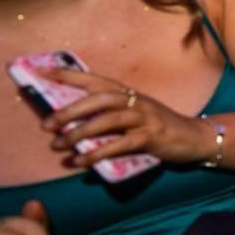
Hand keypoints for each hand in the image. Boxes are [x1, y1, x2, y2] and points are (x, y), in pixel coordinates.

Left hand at [40, 67, 217, 165]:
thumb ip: (107, 117)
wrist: (194, 138)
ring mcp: (145, 118)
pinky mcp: (151, 137)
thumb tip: (70, 127)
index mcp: (128, 93)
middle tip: (46, 125)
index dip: (68, 75)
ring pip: (108, 120)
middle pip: (99, 98)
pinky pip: (121, 144)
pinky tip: (81, 162)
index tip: (40, 72)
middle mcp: (135, 101)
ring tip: (58, 145)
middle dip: (70, 110)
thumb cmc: (157, 127)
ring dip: (80, 133)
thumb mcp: (133, 115)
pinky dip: (98, 153)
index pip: (94, 79)